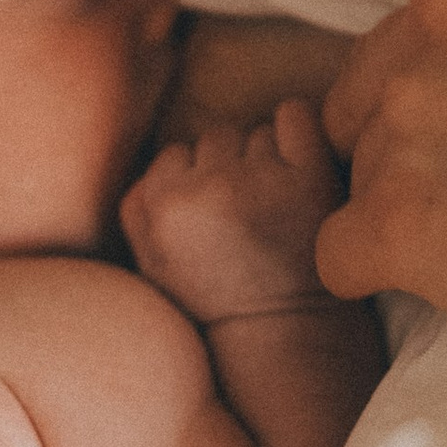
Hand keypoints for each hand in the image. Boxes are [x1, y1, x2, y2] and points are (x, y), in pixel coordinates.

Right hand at [121, 100, 342, 323]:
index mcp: (163, 205)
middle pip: (216, 137)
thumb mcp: (152, 266)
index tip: (215, 211)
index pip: (176, 152)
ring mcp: (261, 179)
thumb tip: (159, 159)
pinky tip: (299, 163)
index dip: (196, 178)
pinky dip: (297, 128)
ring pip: (256, 131)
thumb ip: (137, 208)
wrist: (284, 332)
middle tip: (247, 209)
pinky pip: (296, 115)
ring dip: (267, 156)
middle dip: (230, 166)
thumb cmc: (217, 300)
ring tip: (275, 202)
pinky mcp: (309, 176)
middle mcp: (208, 186)